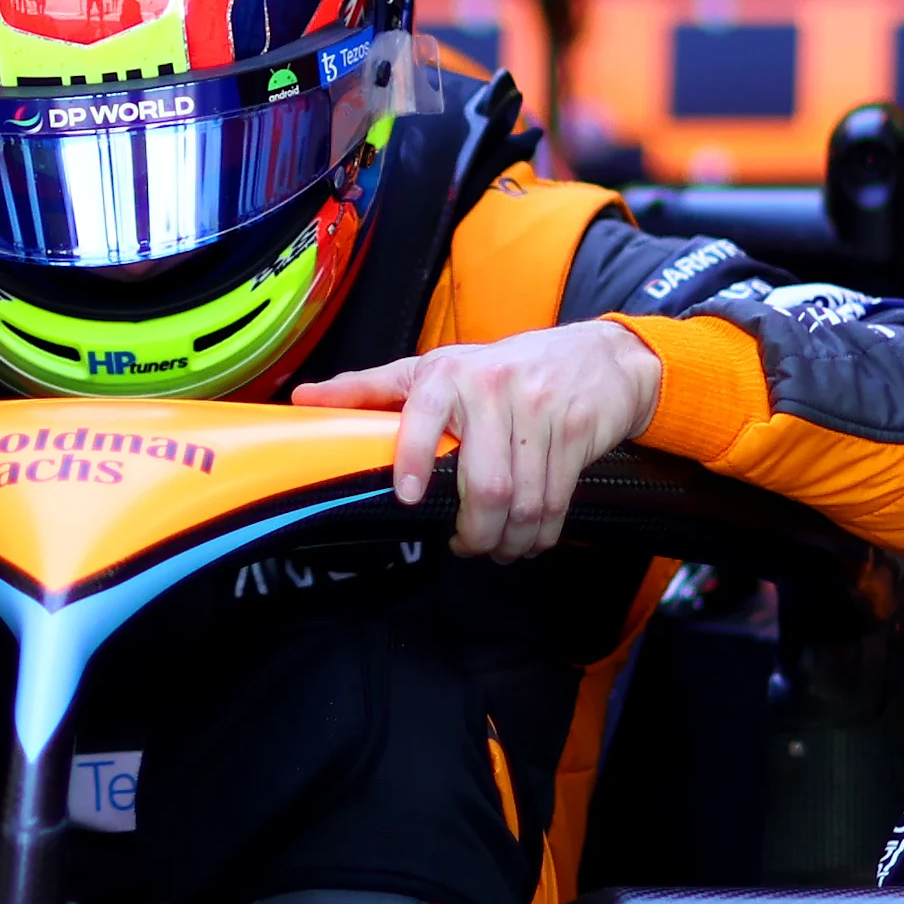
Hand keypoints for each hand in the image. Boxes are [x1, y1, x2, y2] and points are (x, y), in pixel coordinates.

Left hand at [292, 320, 662, 560]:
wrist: (601, 356)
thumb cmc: (503, 368)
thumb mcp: (436, 368)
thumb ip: (370, 388)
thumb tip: (302, 398)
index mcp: (448, 372)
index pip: (424, 413)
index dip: (415, 457)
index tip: (409, 498)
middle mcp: (493, 388)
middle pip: (485, 484)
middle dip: (476, 532)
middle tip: (466, 546)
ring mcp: (540, 410)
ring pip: (524, 501)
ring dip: (509, 541)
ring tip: (498, 548)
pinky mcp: (578, 431)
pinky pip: (557, 500)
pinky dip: (541, 534)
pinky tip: (528, 539)